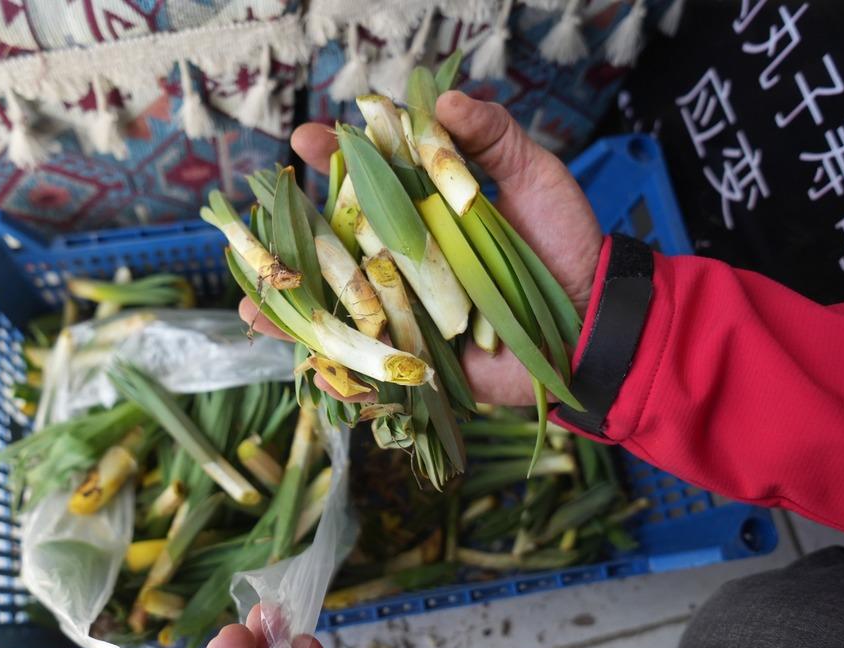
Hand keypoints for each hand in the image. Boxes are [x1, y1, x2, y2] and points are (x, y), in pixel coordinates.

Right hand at [241, 90, 602, 405]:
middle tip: (262, 211)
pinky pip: (359, 350)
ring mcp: (404, 300)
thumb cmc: (564, 242)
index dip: (337, 154)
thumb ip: (494, 135)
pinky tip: (284, 341)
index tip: (311, 136)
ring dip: (292, 292)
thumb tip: (443, 102)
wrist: (591, 320)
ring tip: (251, 290)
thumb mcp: (536, 176)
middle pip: (338, 233)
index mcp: (426, 203)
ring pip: (336, 293)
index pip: (371, 172)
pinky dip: (320, 349)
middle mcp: (405, 250)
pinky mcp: (413, 348)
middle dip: (295, 225)